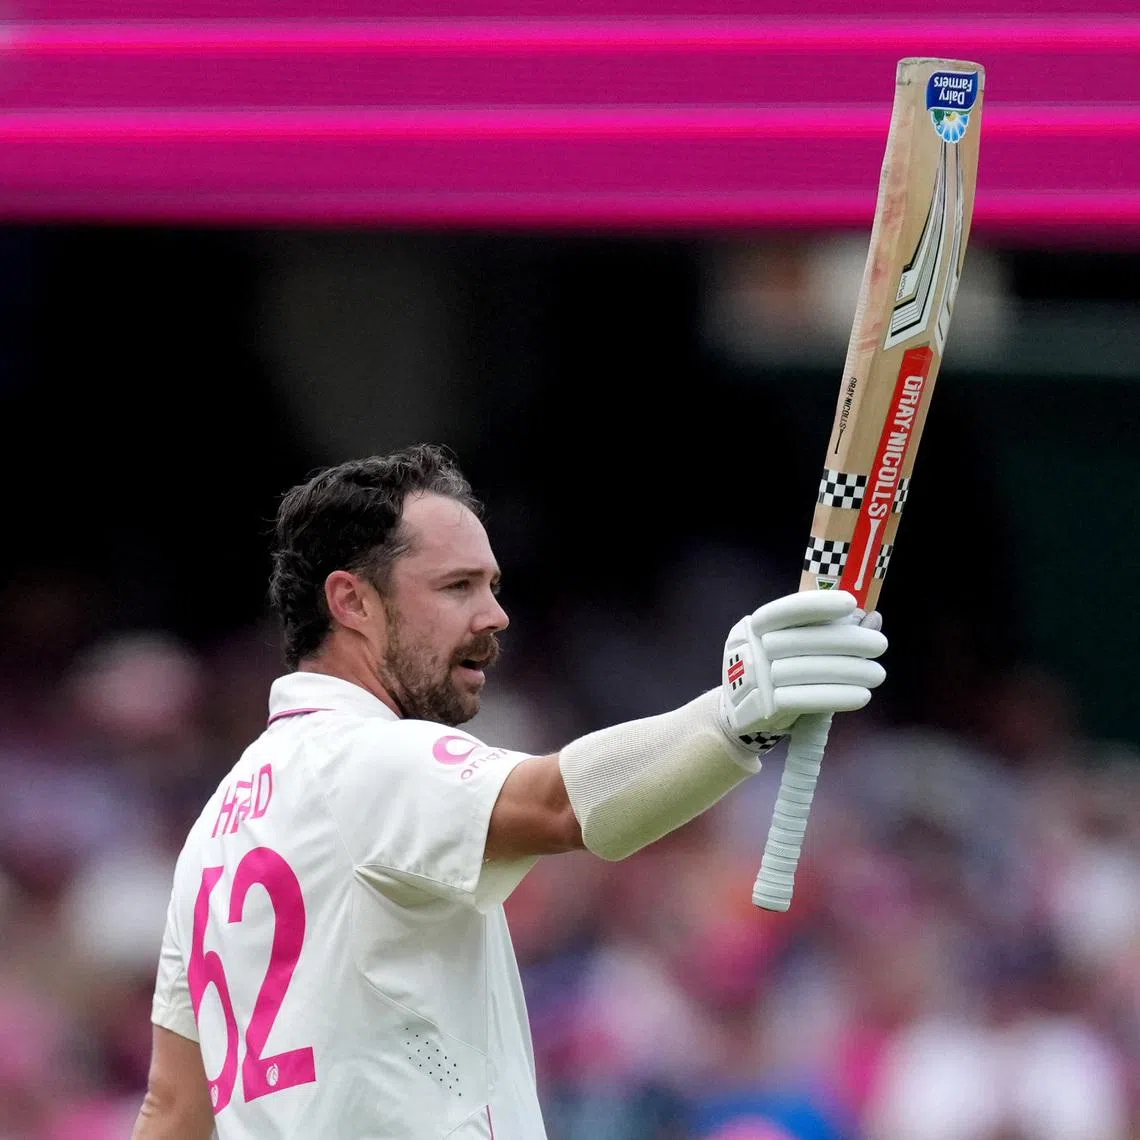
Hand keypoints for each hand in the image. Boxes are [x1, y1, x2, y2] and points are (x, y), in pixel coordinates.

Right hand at [719, 590, 886, 747]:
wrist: (738, 714)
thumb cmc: (775, 673)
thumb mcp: (792, 649)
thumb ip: (830, 632)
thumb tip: (874, 617)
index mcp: (755, 626)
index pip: (786, 610)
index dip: (817, 604)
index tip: (851, 602)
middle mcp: (750, 649)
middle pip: (802, 641)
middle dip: (847, 641)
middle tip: (880, 645)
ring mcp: (752, 679)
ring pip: (807, 671)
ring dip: (849, 672)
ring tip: (877, 674)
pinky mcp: (761, 708)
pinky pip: (803, 700)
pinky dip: (836, 697)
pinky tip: (861, 696)